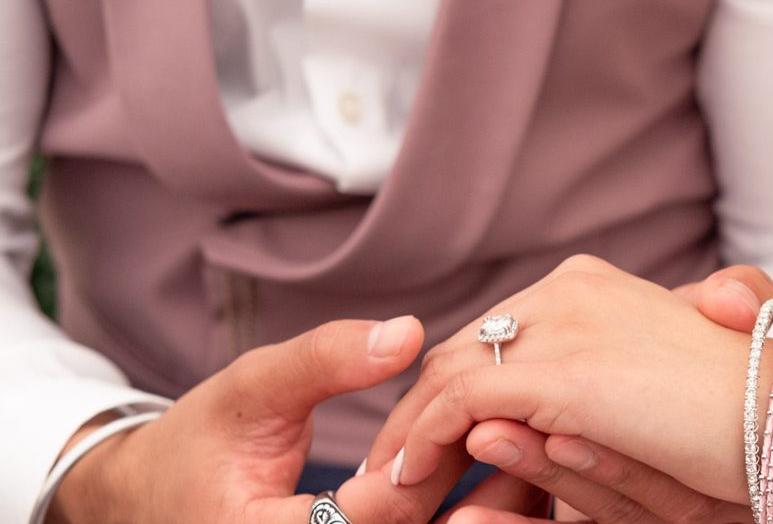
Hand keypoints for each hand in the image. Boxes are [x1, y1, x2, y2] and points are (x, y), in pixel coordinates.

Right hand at [47, 317, 545, 522]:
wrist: (165, 498)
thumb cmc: (199, 443)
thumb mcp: (250, 389)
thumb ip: (324, 361)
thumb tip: (409, 333)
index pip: (372, 514)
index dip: (427, 462)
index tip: (485, 409)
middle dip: (476, 482)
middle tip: (539, 422)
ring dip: (487, 495)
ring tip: (541, 437)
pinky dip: (470, 498)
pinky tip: (510, 454)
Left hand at [365, 256, 772, 516]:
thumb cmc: (742, 420)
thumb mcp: (653, 401)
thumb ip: (590, 395)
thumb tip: (505, 427)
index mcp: (592, 289)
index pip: (501, 334)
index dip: (461, 388)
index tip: (437, 441)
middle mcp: (571, 290)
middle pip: (466, 348)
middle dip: (423, 411)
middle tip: (394, 468)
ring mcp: (564, 323)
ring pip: (452, 371)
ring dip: (412, 430)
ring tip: (389, 484)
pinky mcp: (562, 370)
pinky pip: (463, 400)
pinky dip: (426, 437)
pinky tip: (411, 477)